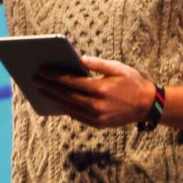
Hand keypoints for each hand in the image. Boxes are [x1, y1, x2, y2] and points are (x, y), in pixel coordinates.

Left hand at [29, 56, 157, 128]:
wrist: (148, 105)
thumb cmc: (132, 82)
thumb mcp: (117, 67)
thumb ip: (96, 63)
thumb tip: (77, 58)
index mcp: (100, 89)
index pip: (70, 82)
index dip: (53, 76)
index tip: (41, 70)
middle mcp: (96, 106)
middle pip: (65, 95)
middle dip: (48, 86)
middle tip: (34, 79)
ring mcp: (97, 118)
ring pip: (68, 108)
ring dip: (53, 99)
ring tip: (41, 90)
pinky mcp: (98, 124)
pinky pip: (76, 116)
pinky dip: (65, 108)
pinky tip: (56, 101)